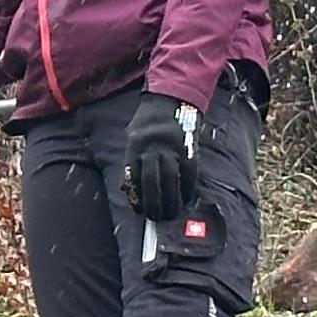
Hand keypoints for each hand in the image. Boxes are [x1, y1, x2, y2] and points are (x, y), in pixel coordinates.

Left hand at [123, 95, 197, 220]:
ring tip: (170, 214)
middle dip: (153, 203)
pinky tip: (186, 199)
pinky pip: (188, 173)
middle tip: (155, 217)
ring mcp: (171, 148)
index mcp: (135, 146)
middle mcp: (152, 148)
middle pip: (151, 181)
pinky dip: (187, 188)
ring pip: (170, 180)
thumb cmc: (148, 122)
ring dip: (170, 201)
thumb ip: (131, 161)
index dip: (136, 197)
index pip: (133, 177)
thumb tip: (127, 189)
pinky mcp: (188, 149)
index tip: (139, 211)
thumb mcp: (132, 137)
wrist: (170, 99)